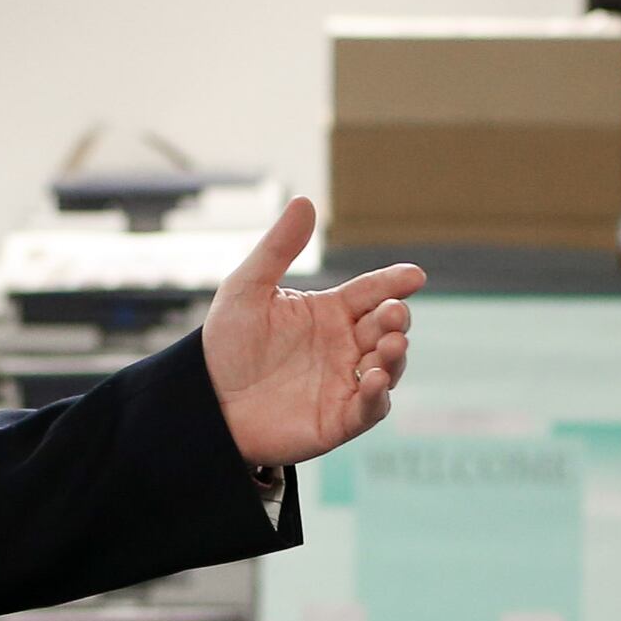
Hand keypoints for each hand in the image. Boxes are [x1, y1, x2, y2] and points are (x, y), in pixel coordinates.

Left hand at [202, 197, 423, 467]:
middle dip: (396, 318)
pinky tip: (374, 379)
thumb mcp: (247, 289)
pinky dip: (379, 394)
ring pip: (388, 365)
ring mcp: (345, 382)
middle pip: (386, 326)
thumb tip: (304, 201)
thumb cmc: (226, 344)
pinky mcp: (340, 419)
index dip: (394, 282)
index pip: (371, 292)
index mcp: (330, 312)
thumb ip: (278, 249)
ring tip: (390, 344)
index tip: (414, 275)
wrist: (205, 401)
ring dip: (395, 354)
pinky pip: (371, 407)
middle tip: (392, 313)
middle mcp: (344, 345)